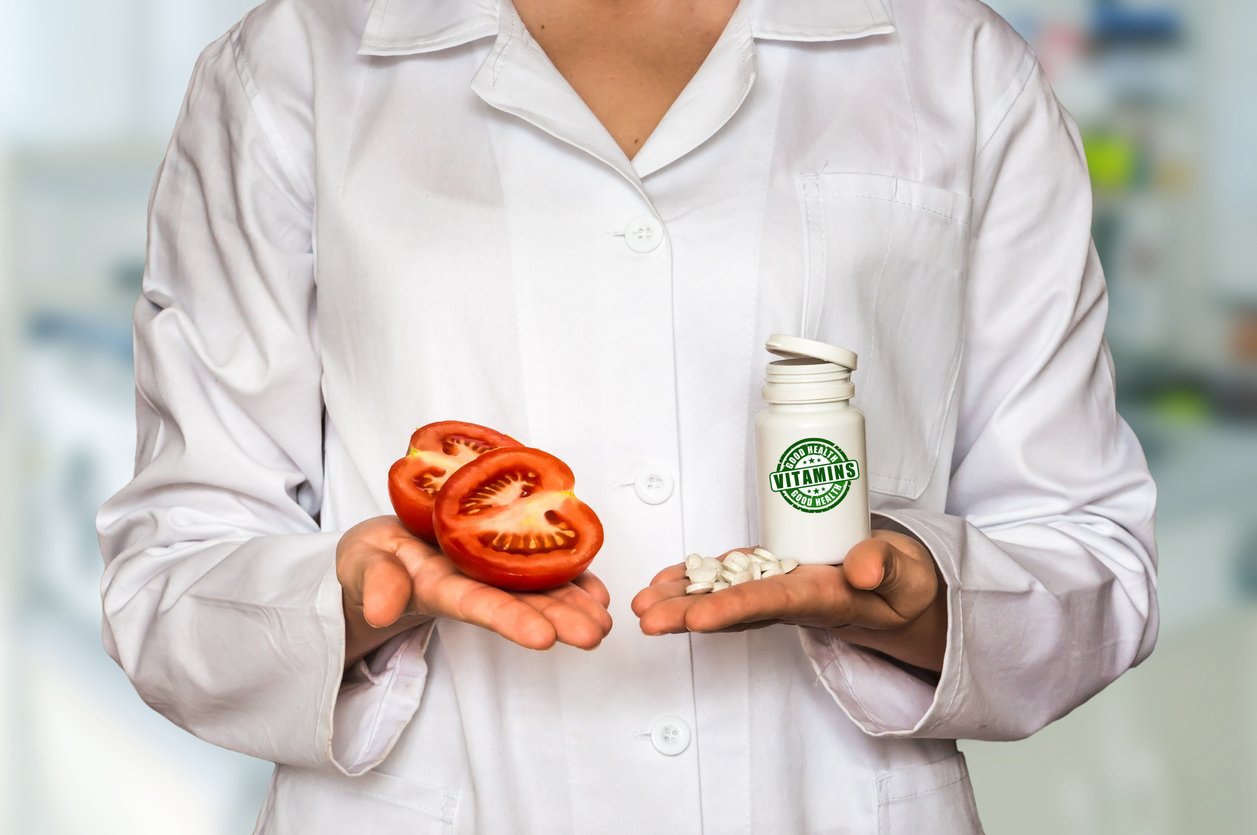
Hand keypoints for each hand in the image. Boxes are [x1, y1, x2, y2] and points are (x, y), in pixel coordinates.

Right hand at [337, 516, 612, 665]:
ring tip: (604, 621)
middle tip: (595, 634)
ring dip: (573, 605)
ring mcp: (490, 573)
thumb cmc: (373, 559)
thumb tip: (382, 610)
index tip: (544, 638)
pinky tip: (597, 593)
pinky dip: (571, 580)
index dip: (510, 620)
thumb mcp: (361, 564)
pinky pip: (541, 568)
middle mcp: (473, 585)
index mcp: (438, 588)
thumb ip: (375, 583)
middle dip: (558, 619)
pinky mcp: (500, 557)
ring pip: (537, 589)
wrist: (381, 550)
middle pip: (519, 604)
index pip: (477, 605)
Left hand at [630, 530, 946, 671]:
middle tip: (646, 617)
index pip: (772, 604)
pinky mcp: (768, 574)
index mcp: (822, 600)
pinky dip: (691, 579)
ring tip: (641, 602)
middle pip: (733, 608)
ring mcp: (775, 589)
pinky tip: (662, 582)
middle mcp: (790, 599)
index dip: (733, 609)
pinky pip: (724, 579)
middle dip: (687, 614)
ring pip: (721, 595)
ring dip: (679, 600)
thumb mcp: (906, 573)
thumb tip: (860, 569)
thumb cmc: (901, 582)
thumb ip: (886, 568)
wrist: (898, 592)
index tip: (698, 618)